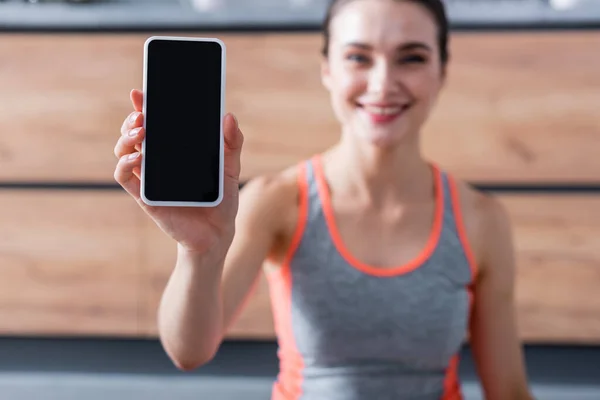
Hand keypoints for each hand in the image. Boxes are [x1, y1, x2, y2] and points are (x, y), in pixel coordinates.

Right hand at [113, 89, 244, 256]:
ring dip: (126, 138)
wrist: (218, 233)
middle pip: (134, 133)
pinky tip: (138, 157)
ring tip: (140, 131)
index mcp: (174, 151)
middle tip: (142, 113)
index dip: (144, 106)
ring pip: (124, 151)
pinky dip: (125, 164)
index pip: (155, 123)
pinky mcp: (145, 196)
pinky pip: (125, 177)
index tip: (141, 92)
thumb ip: (232, 143)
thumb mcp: (230, 167)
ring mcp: (148, 178)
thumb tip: (229, 116)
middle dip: (133, 118)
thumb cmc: (222, 199)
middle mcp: (157, 161)